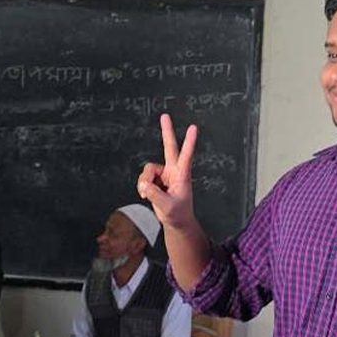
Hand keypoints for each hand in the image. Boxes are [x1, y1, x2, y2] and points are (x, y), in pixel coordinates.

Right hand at [136, 114, 197, 228]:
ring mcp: (164, 174)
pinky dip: (142, 186)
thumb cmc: (177, 214)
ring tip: (146, 194)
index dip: (189, 142)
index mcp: (182, 175)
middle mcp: (173, 171)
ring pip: (148, 170)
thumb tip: (144, 184)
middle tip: (165, 115)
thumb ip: (154, 195)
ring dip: (144, 181)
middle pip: (169, 147)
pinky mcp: (156, 179)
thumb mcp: (167, 206)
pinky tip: (146, 194)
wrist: (175, 221)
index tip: (193, 128)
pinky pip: (144, 178)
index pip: (186, 156)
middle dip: (166, 131)